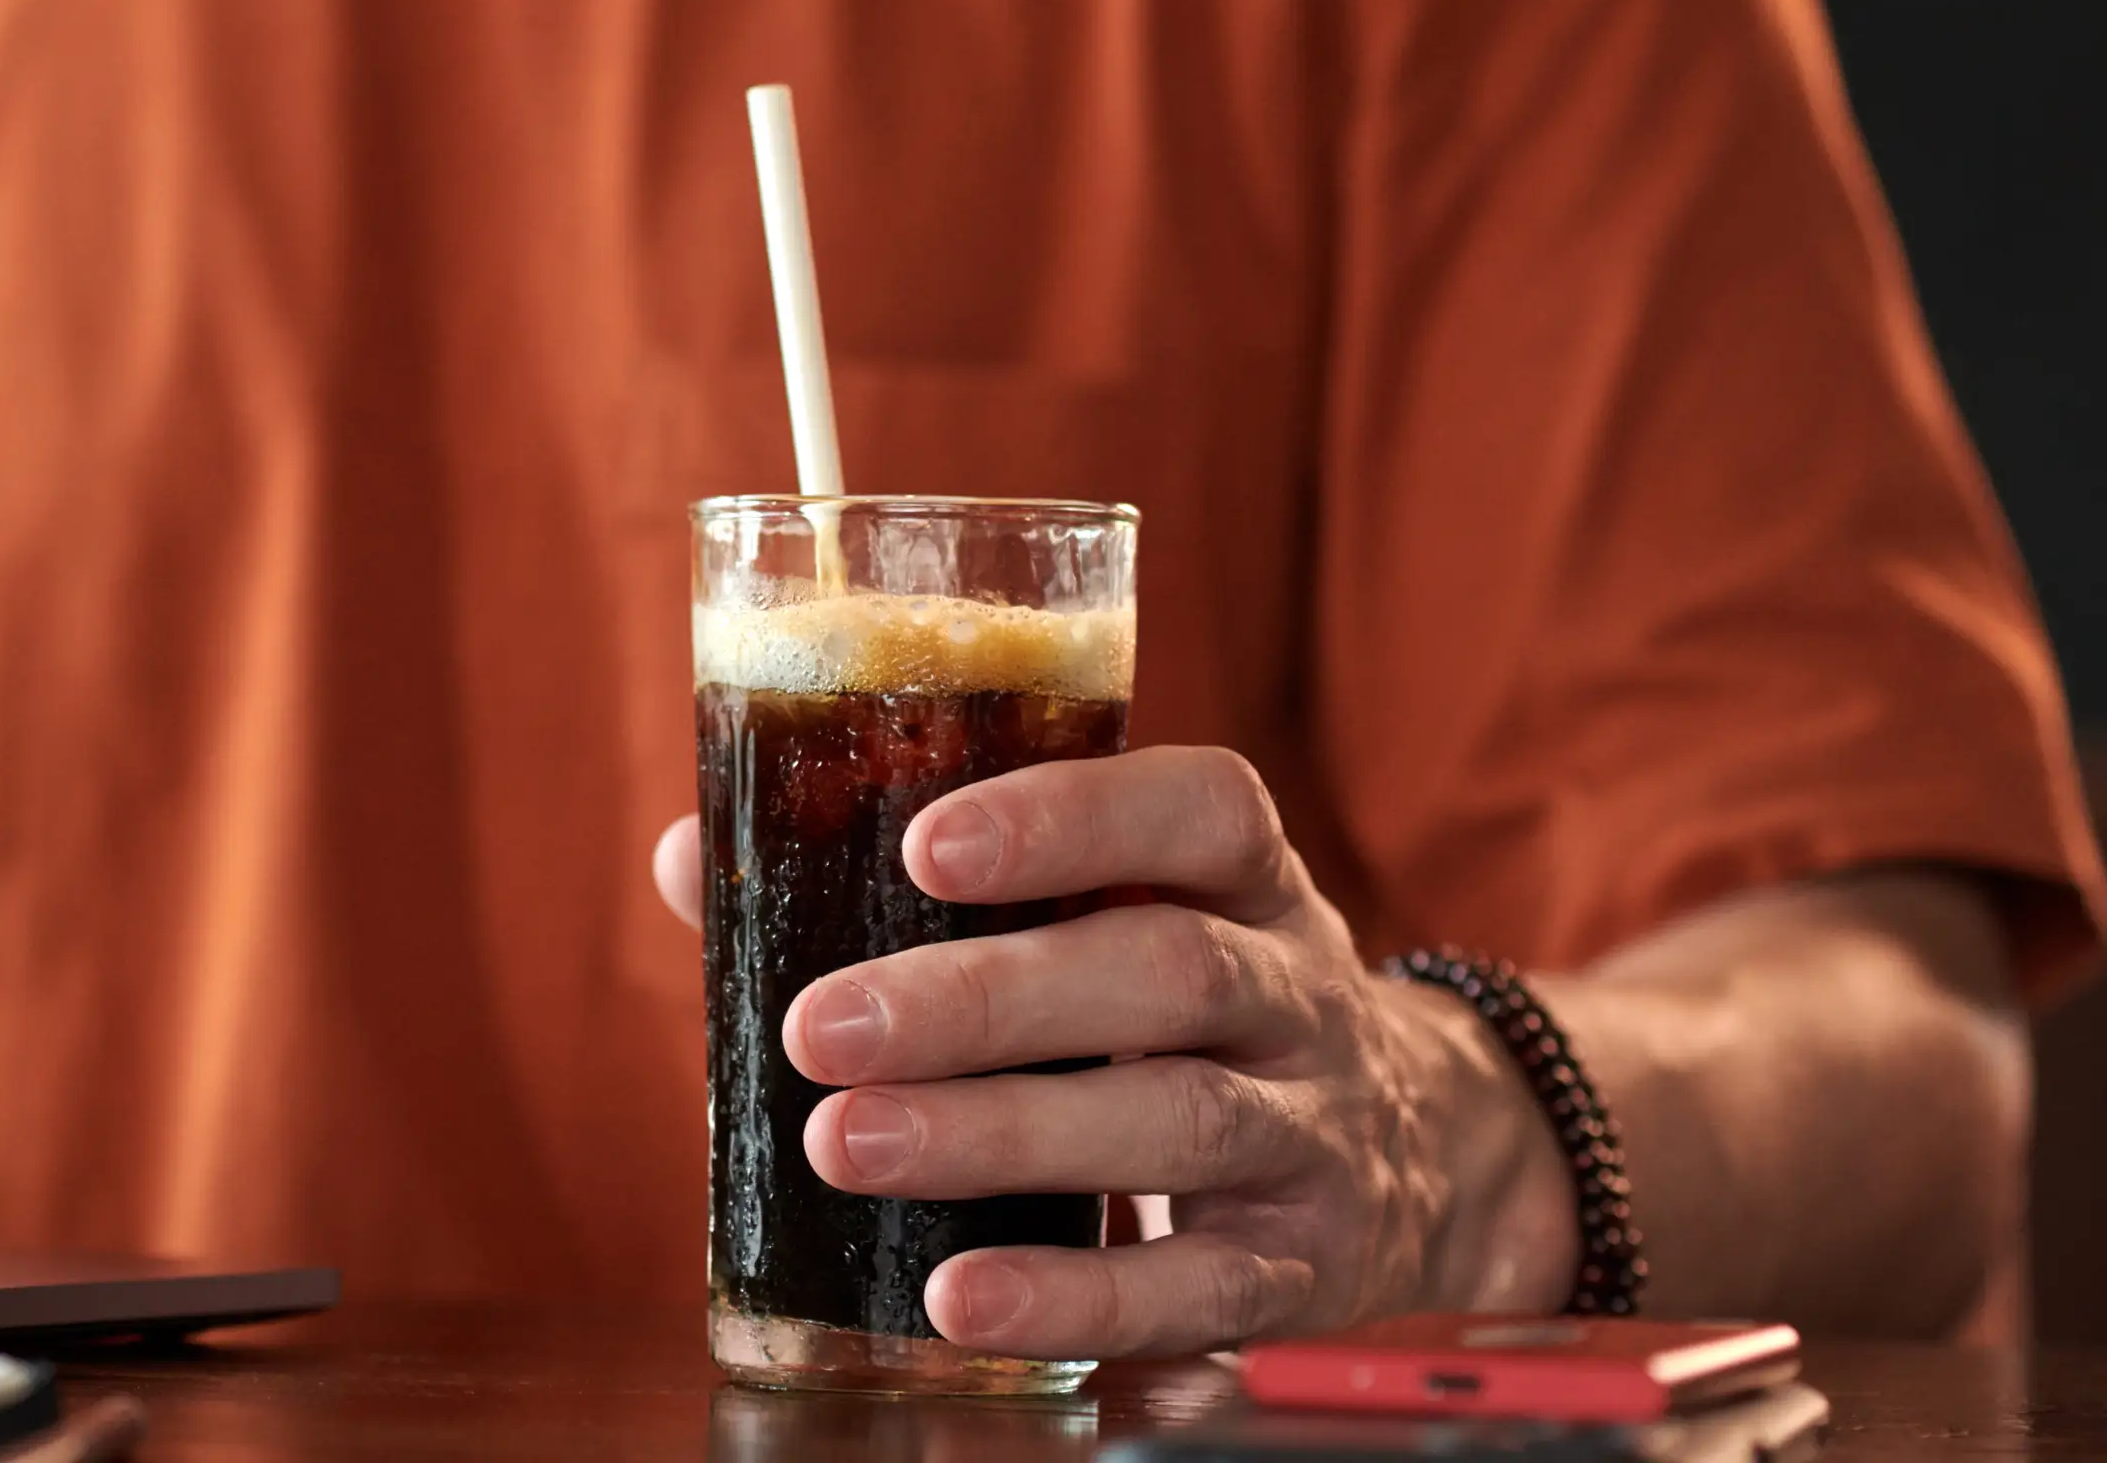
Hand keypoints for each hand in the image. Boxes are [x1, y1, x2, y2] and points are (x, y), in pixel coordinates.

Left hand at [650, 746, 1576, 1357]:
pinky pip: (1198, 1286)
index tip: (924, 842)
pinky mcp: (1303, 1265)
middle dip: (981, 999)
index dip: (1066, 816)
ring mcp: (1312, 1128)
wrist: (1414, 1152)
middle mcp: (1292, 987)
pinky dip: (1074, 1296)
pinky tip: (958, 1298)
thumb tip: (692, 858)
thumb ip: (898, 879)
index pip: (1194, 808)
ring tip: (843, 1145)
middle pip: (1162, 973)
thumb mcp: (1094, 915)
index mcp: (1239, 872)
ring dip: (996, 1136)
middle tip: (822, 1027)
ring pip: (1173, 1122)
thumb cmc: (1164, 1003)